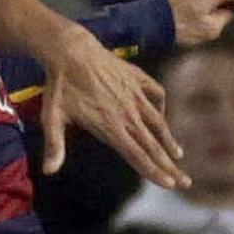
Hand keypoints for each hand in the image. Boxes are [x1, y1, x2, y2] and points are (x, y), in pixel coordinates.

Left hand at [39, 30, 187, 188]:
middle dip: (169, 166)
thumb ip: (54, 145)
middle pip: (152, 145)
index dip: (153, 170)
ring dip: (169, 140)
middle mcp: (128, 113)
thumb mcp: (52, 118)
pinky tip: (163, 118)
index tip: (169, 183)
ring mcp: (135, 95)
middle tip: (185, 182)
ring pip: (158, 122)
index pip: (136, 155)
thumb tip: (48, 171)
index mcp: (110, 126)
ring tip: (178, 156)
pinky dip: (162, 107)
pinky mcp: (137, 79)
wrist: (71, 50)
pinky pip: (157, 94)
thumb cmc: (60, 87)